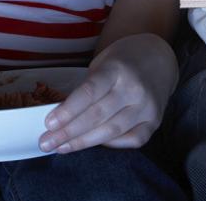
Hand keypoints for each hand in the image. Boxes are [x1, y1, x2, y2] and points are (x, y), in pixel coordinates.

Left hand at [39, 33, 176, 153]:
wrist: (159, 57)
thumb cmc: (122, 60)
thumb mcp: (103, 62)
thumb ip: (88, 87)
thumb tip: (63, 116)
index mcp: (117, 69)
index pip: (89, 92)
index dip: (68, 110)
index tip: (49, 124)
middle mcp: (134, 89)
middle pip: (97, 116)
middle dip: (69, 132)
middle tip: (46, 143)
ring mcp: (147, 107)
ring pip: (112, 131)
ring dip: (83, 142)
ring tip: (61, 148)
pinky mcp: (156, 121)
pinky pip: (132, 140)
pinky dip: (111, 144)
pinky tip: (92, 144)